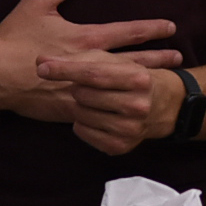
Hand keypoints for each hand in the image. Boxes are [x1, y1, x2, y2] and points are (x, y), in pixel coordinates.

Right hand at [0, 0, 179, 122]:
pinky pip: (103, 110)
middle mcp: (91, 63)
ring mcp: (84, 88)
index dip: (152, 28)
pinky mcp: (72, 108)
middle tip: (179, 58)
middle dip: (159, 59)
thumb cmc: (13, 38)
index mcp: (85, 38)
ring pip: (123, 87)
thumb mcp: (37, 2)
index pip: (128, 32)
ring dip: (145, 83)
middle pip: (135, 61)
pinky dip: (120, 108)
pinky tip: (132, 110)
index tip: (171, 27)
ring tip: (164, 83)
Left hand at [36, 52, 182, 154]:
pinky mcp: (121, 146)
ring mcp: (131, 128)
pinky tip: (94, 116)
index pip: (93, 74)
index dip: (64, 70)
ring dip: (79, 106)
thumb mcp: (112, 62)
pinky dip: (82, 123)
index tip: (41, 67)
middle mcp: (137, 105)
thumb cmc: (130, 77)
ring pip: (81, 115)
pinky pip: (83, 133)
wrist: (165, 105)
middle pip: (83, 95)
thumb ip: (77, 59)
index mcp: (138, 78)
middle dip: (78, 89)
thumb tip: (40, 60)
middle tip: (86, 87)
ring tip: (92, 101)